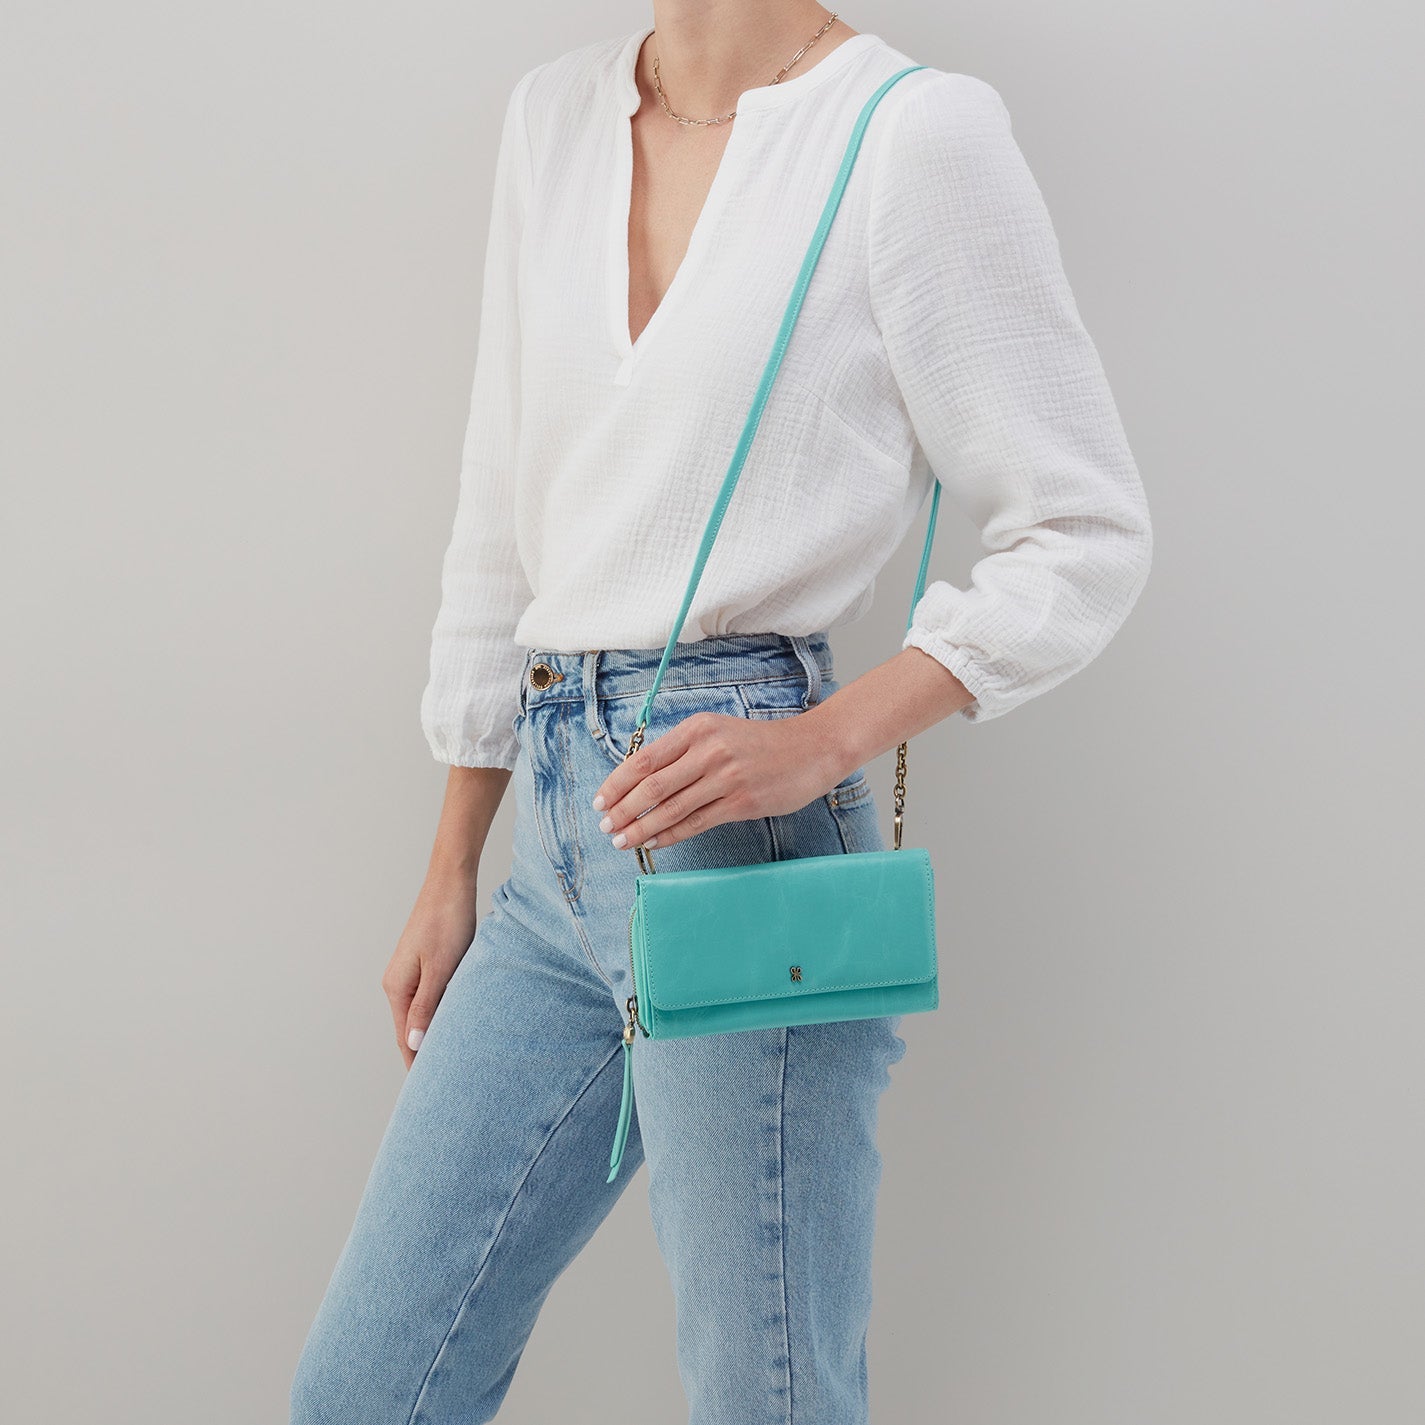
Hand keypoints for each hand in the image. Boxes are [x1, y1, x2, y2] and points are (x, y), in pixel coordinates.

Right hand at [381, 871, 479, 1067]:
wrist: (451, 883)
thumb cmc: (447, 921)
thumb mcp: (440, 967)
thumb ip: (427, 1006)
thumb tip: (415, 1043)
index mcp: (397, 987)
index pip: (405, 1038)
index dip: (417, 1065)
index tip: (428, 1092)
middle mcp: (399, 983)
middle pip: (410, 1029)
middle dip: (423, 1055)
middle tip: (442, 1085)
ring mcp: (411, 973)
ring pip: (422, 1015)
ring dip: (433, 1035)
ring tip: (450, 1062)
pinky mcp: (426, 964)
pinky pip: (431, 999)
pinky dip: (440, 1015)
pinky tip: (454, 1024)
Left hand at [590, 706, 850, 852]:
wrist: (812, 749)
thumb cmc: (761, 743)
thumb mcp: (719, 732)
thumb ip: (684, 751)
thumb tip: (643, 780)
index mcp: (698, 728)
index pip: (645, 759)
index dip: (617, 782)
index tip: (600, 799)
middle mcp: (709, 750)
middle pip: (652, 785)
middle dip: (623, 809)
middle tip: (605, 826)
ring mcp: (726, 777)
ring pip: (671, 808)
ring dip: (641, 827)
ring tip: (621, 840)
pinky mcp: (742, 802)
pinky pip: (696, 822)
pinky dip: (670, 834)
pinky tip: (654, 842)